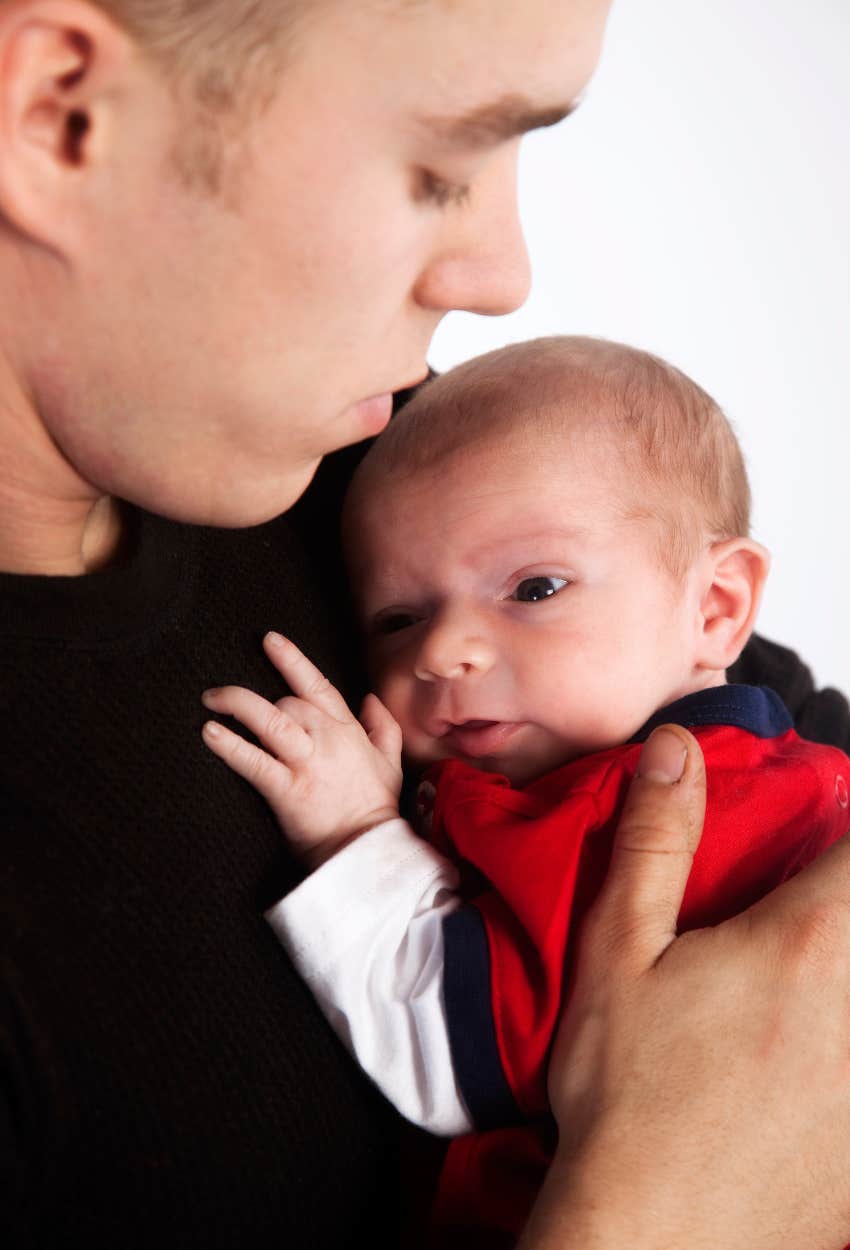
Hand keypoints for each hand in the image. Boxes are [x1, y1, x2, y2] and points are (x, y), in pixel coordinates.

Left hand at [201, 632, 402, 868]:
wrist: (368, 850)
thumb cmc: (374, 808)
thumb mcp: (390, 761)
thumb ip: (381, 726)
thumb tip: (370, 699)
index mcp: (347, 730)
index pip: (317, 685)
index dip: (292, 659)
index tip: (270, 640)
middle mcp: (326, 739)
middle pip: (286, 702)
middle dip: (258, 701)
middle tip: (230, 701)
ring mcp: (306, 763)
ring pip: (269, 720)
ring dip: (236, 703)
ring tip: (211, 699)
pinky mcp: (287, 790)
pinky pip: (253, 761)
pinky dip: (229, 745)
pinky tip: (210, 731)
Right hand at [523, 724, 849, 1249]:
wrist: (659, 1239)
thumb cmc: (631, 1103)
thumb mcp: (620, 953)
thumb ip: (655, 841)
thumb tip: (676, 752)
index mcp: (811, 943)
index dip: (846, 819)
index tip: (821, 828)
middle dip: (840, 895)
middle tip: (802, 901)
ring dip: (843, 956)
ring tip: (790, 980)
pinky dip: (841, 1033)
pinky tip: (801, 1048)